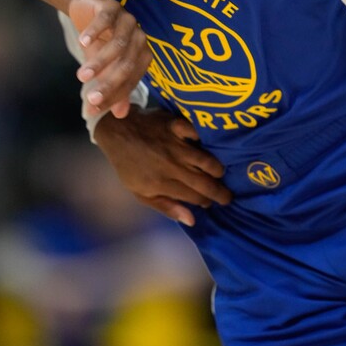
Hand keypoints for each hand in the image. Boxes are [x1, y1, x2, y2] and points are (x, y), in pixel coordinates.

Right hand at [67, 0, 151, 117]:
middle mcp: (139, 38)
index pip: (130, 80)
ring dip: (99, 62)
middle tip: (89, 99)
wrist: (86, 11)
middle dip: (108, 84)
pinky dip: (94, 32)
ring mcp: (128, 21)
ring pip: (117, 45)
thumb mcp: (105, 67)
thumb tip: (120, 115)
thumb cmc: (100, 42)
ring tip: (81, 76)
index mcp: (142, 56)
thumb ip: (115, 89)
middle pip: (126, 65)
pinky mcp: (113, 7)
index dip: (112, 96)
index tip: (92, 108)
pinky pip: (106, 20)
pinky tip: (82, 42)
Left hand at [93, 107, 231, 225]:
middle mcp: (170, 165)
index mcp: (160, 183)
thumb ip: (166, 207)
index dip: (206, 202)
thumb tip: (191, 220)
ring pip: (206, 160)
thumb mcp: (140, 192)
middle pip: (204, 182)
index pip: (194, 197)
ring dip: (217, 169)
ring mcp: (174, 144)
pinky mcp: (176, 125)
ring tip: (220, 173)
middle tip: (228, 195)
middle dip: (220, 192)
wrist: (117, 131)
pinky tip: (212, 145)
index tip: (211, 202)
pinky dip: (206, 139)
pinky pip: (198, 133)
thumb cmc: (129, 165)